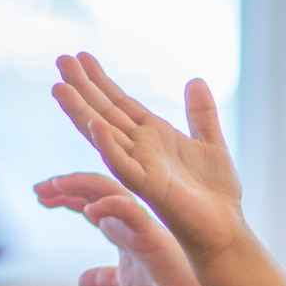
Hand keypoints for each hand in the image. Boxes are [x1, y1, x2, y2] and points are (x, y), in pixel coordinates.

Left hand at [34, 171, 204, 285]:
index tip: (39, 196)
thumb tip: (81, 281)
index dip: (64, 195)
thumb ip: (102, 277)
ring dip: (79, 184)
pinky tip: (88, 211)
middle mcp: (128, 216)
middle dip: (64, 185)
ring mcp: (139, 221)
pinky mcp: (149, 232)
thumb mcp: (122, 281)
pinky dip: (108, 205)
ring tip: (54, 186)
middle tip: (38, 188)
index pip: (88, 200)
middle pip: (93, 187)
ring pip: (108, 188)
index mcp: (120, 224)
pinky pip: (128, 210)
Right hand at [51, 53, 245, 258]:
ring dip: (81, 112)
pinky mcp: (149, 188)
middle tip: (60, 60)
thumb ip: (201, 113)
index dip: (101, 80)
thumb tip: (195, 79)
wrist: (225, 229)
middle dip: (83, 87)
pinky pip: (124, 166)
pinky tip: (95, 125)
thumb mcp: (211, 142)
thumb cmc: (217, 193)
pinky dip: (109, 146)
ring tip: (60, 88)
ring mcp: (142, 167)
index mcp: (154, 136)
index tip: (81, 57)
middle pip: (105, 112)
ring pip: (104, 135)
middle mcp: (141, 149)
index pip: (120, 103)